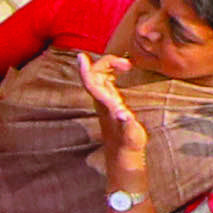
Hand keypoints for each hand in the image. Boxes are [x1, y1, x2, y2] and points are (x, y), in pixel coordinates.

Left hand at [85, 56, 152, 192]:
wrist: (124, 156)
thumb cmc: (128, 145)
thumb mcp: (130, 134)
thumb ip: (127, 124)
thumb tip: (123, 114)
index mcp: (105, 105)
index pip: (91, 83)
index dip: (86, 69)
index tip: (81, 56)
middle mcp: (101, 102)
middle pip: (95, 76)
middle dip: (107, 63)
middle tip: (128, 64)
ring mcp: (105, 102)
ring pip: (100, 78)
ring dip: (109, 66)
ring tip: (128, 65)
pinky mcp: (110, 104)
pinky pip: (107, 82)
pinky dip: (112, 73)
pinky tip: (123, 70)